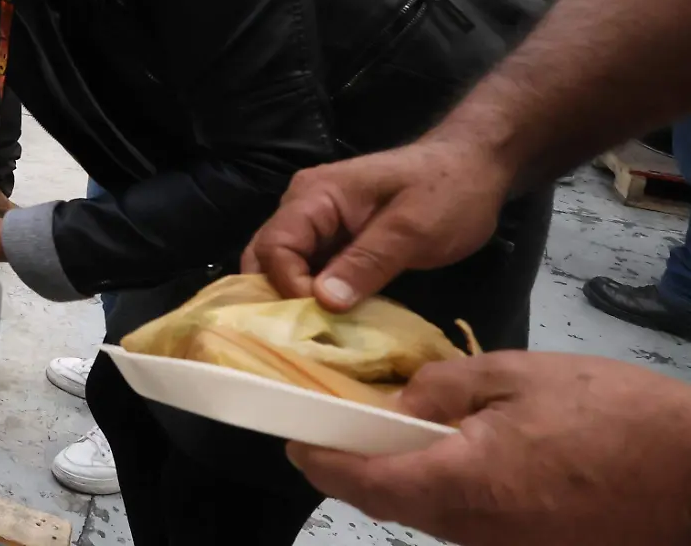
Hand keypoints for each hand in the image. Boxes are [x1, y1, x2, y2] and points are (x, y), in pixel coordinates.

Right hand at [240, 136, 510, 309]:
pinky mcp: (335, 241)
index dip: (287, 286)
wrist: (476, 167)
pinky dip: (313, 297)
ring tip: (312, 336)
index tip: (318, 319)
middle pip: (265, 256)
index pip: (275, 246)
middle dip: (275, 297)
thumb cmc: (448, 191)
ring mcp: (318, 224)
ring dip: (293, 301)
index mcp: (315, 196)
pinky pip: (309, 271)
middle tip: (301, 336)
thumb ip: (366, 262)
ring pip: (282, 267)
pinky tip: (329, 324)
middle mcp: (304, 206)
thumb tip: (322, 302)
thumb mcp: (413, 229)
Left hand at [288, 352, 690, 545]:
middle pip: (388, 503)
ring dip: (406, 477)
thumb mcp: (515, 376)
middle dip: (357, 466)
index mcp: (458, 484)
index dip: (317, 457)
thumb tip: (397, 405)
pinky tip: (461, 454)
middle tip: (344, 422)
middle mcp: (473, 531)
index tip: (292, 435)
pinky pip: (471, 522)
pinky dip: (451, 489)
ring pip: (429, 514)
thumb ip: (442, 388)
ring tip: (401, 429)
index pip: (357, 480)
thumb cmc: (614, 416)